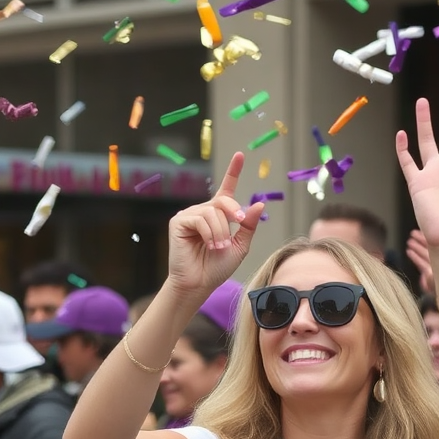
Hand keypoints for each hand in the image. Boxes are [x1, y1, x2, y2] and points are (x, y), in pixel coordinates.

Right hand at [166, 152, 264, 296]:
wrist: (200, 283)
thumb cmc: (217, 267)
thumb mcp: (240, 246)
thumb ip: (248, 226)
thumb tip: (259, 203)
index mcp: (218, 216)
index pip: (226, 190)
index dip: (233, 172)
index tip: (240, 155)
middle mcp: (203, 211)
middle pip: (223, 201)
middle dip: (234, 214)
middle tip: (235, 230)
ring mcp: (189, 215)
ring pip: (213, 212)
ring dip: (221, 232)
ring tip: (218, 247)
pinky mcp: (178, 221)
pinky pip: (200, 218)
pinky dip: (210, 233)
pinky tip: (209, 245)